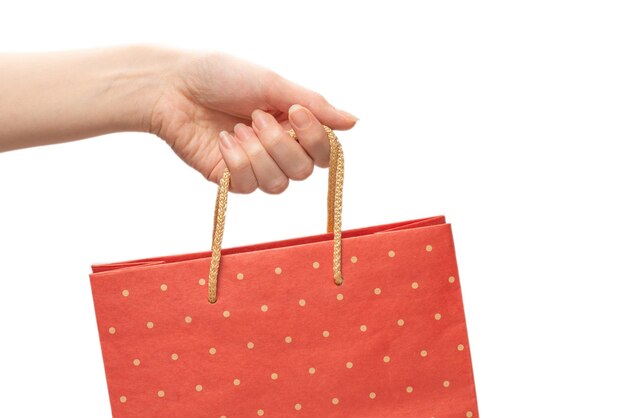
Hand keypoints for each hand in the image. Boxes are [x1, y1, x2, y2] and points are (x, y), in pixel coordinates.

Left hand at [149, 51, 357, 193]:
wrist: (172, 86)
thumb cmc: (221, 76)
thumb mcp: (273, 84)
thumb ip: (315, 105)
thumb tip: (354, 122)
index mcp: (293, 124)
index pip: (323, 153)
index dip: (315, 139)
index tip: (295, 111)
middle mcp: (277, 149)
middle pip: (303, 172)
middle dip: (280, 145)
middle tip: (255, 117)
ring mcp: (254, 166)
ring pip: (278, 185)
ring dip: (257, 154)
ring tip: (237, 128)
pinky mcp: (229, 179)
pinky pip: (248, 186)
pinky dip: (237, 161)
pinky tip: (223, 139)